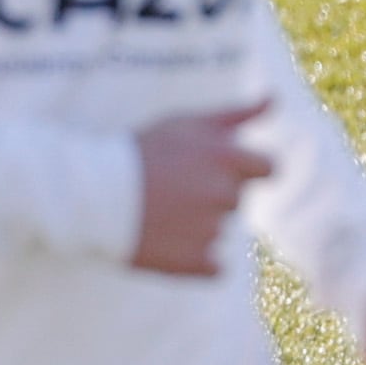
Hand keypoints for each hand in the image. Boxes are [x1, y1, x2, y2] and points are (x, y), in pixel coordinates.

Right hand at [129, 100, 273, 275]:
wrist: (91, 193)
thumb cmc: (141, 150)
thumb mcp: (186, 122)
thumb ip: (237, 114)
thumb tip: (274, 98)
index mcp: (226, 158)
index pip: (270, 168)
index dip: (246, 168)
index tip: (214, 167)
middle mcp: (224, 195)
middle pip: (236, 198)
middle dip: (210, 192)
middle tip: (171, 185)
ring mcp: (210, 230)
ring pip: (219, 228)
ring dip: (196, 223)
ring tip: (159, 210)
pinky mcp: (195, 262)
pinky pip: (213, 266)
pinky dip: (195, 258)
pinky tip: (166, 240)